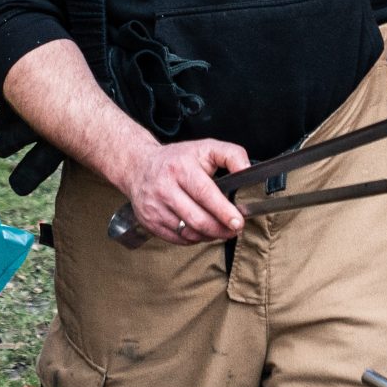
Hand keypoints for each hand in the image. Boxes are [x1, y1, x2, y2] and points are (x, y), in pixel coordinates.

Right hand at [124, 138, 250, 242]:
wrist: (138, 166)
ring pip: (188, 232)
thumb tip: (247, 170)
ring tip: (220, 229)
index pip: (204, 193)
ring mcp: (154, 207)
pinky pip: (177, 238)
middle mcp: (164, 188)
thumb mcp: (206, 147)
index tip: (237, 221)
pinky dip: (193, 238)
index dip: (222, 210)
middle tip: (233, 229)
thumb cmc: (178, 158)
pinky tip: (201, 230)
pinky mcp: (149, 221)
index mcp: (180, 168)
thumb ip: (232, 155)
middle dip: (220, 228)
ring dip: (209, 235)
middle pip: (196, 218)